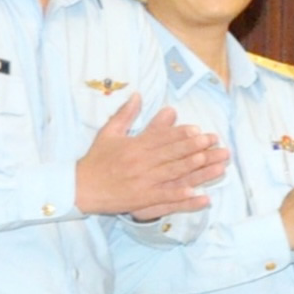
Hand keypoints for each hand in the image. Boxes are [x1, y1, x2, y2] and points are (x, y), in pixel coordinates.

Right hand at [76, 97, 229, 219]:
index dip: (180, 133)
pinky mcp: (142, 199)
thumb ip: (125, 114)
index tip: (198, 129)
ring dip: (194, 168)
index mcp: (133, 146)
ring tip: (212, 161)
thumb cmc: (96, 160)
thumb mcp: (108, 133)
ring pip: (172, 173)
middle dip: (194, 147)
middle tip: (213, 141)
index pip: (161, 138)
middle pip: (171, 154)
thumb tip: (137, 94)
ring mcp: (142, 182)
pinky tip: (197, 193)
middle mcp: (140, 163)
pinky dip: (180, 196)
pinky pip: (164, 197)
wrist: (80, 187)